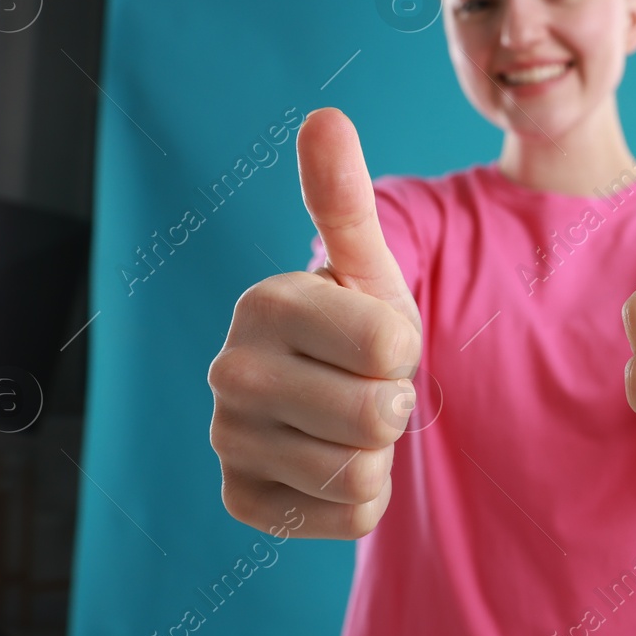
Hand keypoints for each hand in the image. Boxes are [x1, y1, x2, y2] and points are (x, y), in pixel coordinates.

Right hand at [207, 108, 422, 539]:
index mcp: (265, 302)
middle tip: (367, 384)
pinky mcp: (241, 500)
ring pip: (362, 473)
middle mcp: (230, 371)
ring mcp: (228, 439)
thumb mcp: (365, 264)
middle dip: (395, 404)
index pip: (390, 345)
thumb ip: (344, 197)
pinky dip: (360, 501)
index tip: (377, 338)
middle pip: (377, 415)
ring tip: (349, 422)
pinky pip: (346, 519)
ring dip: (380, 454)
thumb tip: (324, 115)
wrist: (333, 396)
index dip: (407, 347)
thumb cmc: (356, 322)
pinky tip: (332, 463)